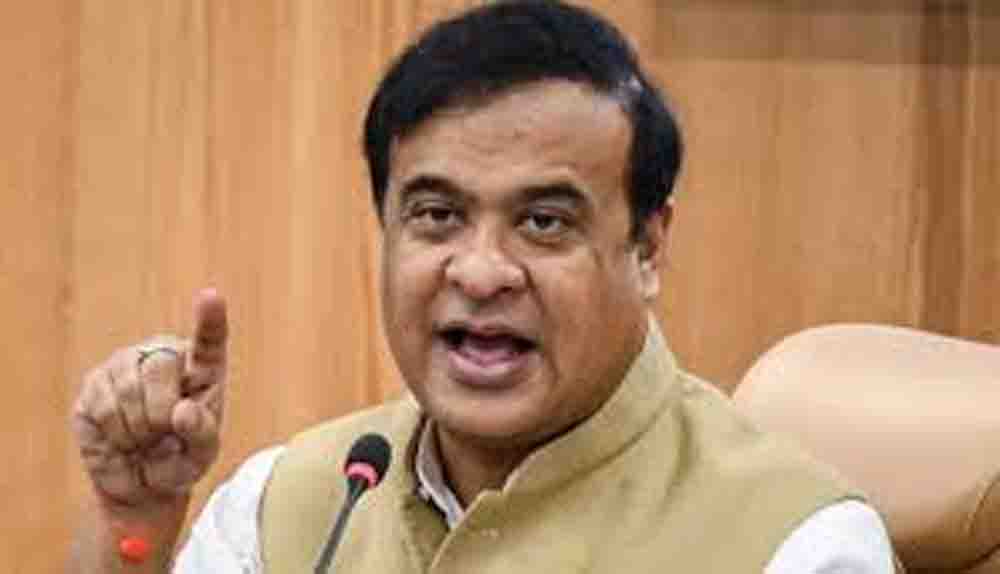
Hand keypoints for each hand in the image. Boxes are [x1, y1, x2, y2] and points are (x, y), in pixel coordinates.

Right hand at [72, 289, 227, 509]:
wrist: (141, 482)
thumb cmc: (181, 459)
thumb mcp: (202, 454)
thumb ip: (202, 433)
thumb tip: (182, 411)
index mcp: (203, 367)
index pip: (209, 339)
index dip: (209, 319)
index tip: (211, 297)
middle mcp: (163, 356)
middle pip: (159, 366)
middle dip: (160, 411)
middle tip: (164, 434)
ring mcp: (125, 365)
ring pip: (128, 388)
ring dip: (138, 428)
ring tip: (145, 438)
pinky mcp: (94, 385)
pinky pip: (103, 407)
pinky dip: (116, 434)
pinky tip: (123, 438)